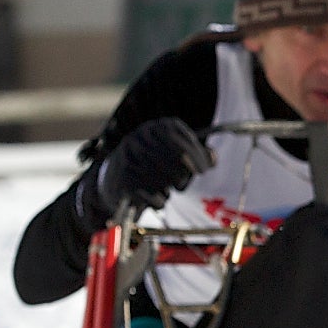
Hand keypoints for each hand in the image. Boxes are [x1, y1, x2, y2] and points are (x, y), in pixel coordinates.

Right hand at [77, 118, 213, 228]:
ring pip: (166, 177)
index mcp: (157, 127)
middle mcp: (140, 136)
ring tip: (168, 187)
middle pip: (177, 159)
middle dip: (184, 175)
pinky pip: (153, 194)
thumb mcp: (175, 153)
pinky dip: (160, 200)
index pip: (184, 141)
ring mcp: (129, 156)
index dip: (198, 158)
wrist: (115, 179)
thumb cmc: (154, 166)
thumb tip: (213, 158)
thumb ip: (198, 154)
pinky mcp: (124, 179)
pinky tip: (158, 197)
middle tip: (181, 183)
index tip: (203, 170)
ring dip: (171, 187)